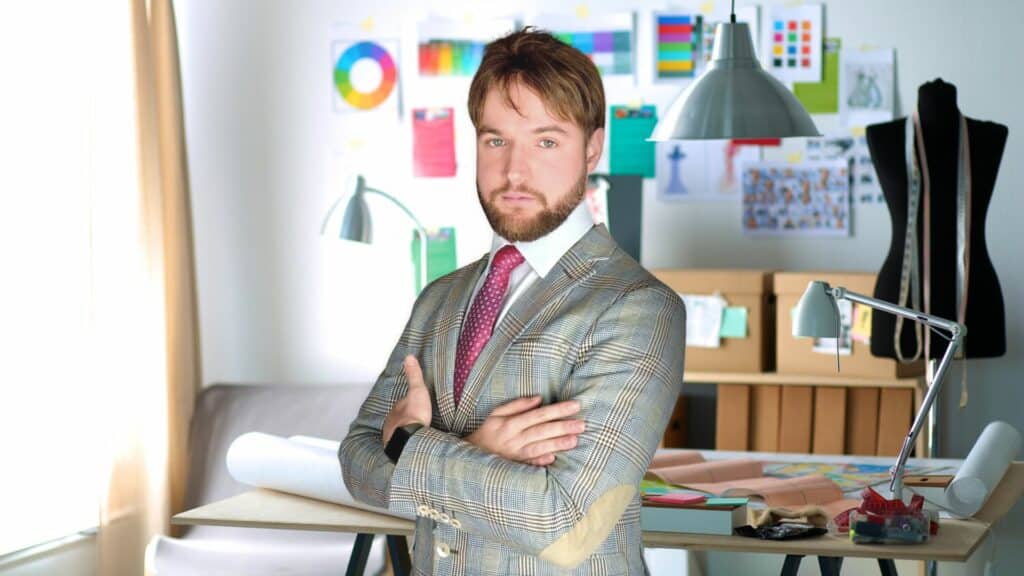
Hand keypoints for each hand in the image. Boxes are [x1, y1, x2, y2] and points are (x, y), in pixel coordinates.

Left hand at [382, 355, 432, 443]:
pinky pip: (400, 443)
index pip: (401, 404)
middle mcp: (390, 422)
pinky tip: (412, 444)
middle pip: (398, 418)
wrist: (411, 440)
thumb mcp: (418, 391)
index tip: (415, 405)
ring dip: (404, 431)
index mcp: (396, 408)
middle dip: (405, 419)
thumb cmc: (415, 415)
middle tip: (415, 420)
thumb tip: (409, 357)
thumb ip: (414, 376)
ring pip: (398, 431)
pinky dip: (405, 442)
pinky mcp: (396, 448)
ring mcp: (392, 436)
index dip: (407, 404)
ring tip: (414, 433)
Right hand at [466, 396, 584, 466]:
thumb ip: (517, 405)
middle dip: (563, 426)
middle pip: (542, 431)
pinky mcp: (515, 467)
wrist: (470, 455)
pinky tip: (552, 459)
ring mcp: (515, 455)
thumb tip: (539, 399)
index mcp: (511, 423)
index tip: (575, 405)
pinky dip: (539, 462)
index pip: (539, 414)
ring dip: (557, 444)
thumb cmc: (488, 432)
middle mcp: (514, 438)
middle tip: (582, 424)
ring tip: (575, 440)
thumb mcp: (497, 413)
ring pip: (539, 447)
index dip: (558, 409)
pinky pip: (528, 465)